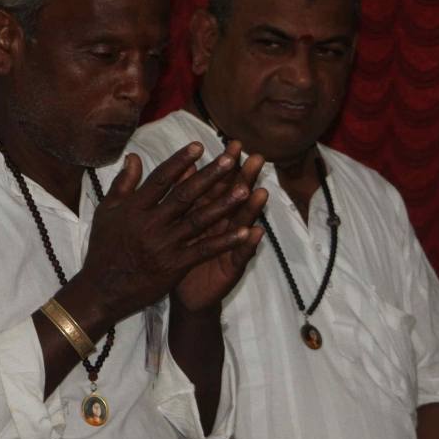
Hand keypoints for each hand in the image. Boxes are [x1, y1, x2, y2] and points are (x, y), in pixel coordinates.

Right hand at [59, 143, 255, 327]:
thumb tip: (134, 156)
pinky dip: (225, 241)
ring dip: (223, 205)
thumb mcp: (106, 213)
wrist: (102, 291)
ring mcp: (164, 246)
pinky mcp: (175, 266)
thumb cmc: (103, 249)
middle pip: (184, 195)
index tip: (198, 146)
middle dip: (208, 176)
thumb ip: (123, 184)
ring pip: (198, 220)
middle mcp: (150, 224)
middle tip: (229, 159)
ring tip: (245, 190)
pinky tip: (245, 231)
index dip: (180, 161)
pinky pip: (204, 250)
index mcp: (134, 209)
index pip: (160, 179)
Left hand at [174, 147, 267, 312]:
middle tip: (256, 158)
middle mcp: (223, 224)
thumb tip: (181, 165)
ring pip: (241, 223)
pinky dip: (247, 244)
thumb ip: (180, 194)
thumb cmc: (180, 255)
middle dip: (245, 178)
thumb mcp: (177, 223)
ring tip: (261, 191)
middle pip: (235, 198)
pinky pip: (240, 255)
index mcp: (208, 211)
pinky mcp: (232, 267)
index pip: (220, 184)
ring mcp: (230, 245)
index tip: (234, 144)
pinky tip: (256, 232)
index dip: (227, 165)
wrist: (185, 294)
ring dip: (252, 208)